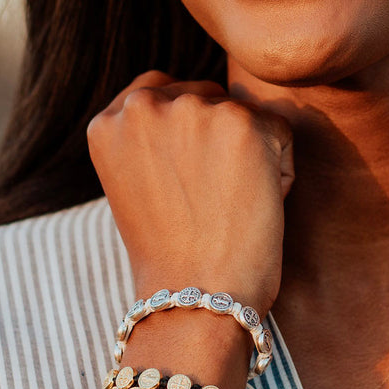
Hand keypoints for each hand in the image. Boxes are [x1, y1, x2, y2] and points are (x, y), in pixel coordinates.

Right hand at [87, 70, 293, 311]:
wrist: (193, 297)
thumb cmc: (172, 256)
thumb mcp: (138, 185)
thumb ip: (154, 139)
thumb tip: (206, 107)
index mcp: (108, 122)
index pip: (161, 91)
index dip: (187, 135)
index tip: (188, 182)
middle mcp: (143, 106)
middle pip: (207, 97)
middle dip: (219, 141)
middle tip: (209, 201)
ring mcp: (193, 110)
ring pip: (245, 116)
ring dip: (250, 157)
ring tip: (227, 206)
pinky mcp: (242, 122)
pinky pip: (280, 134)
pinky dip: (280, 172)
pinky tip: (253, 208)